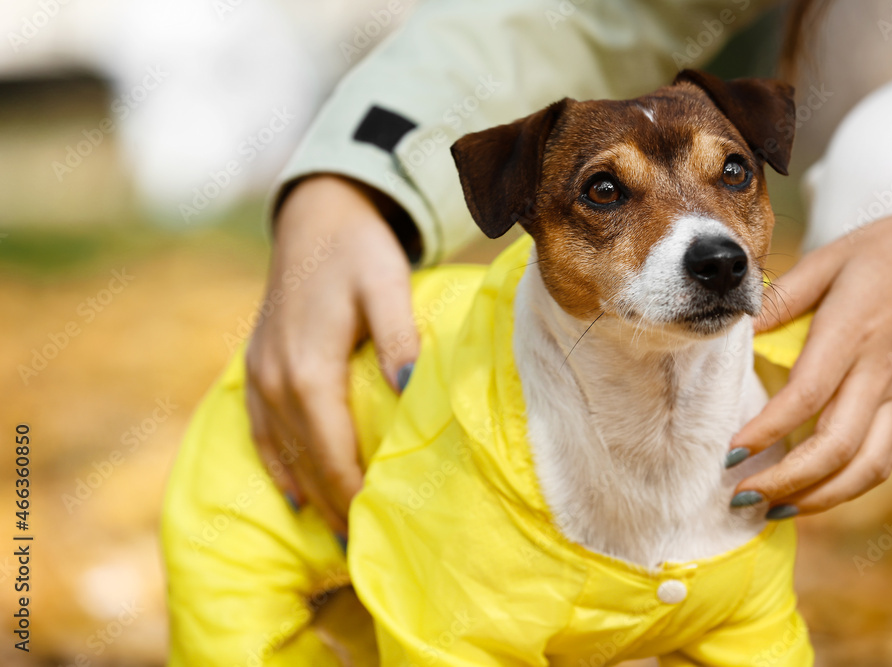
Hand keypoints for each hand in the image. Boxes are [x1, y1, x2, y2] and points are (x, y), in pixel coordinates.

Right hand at [245, 175, 418, 530]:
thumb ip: (397, 336)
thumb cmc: (358, 251)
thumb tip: (409, 386)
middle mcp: (276, 380)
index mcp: (308, 368)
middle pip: (307, 462)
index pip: (333, 452)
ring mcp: (261, 374)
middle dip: (335, 505)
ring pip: (283, 452)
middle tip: (364, 550)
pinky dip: (277, 464)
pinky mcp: (257, 366)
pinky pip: (262, 429)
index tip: (376, 531)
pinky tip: (292, 491)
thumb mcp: (386, 284)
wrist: (315, 217)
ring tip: (337, 533)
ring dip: (310, 493)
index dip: (353, 494)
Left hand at [729, 198, 891, 517]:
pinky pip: (884, 459)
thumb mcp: (829, 259)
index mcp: (851, 335)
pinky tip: (817, 493)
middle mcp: (878, 374)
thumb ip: (782, 297)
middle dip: (785, 481)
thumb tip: (739, 327)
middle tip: (741, 493)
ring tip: (774, 507)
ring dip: (818, 498)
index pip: (805, 398)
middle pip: (834, 448)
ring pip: (865, 468)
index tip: (731, 452)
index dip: (767, 431)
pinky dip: (850, 487)